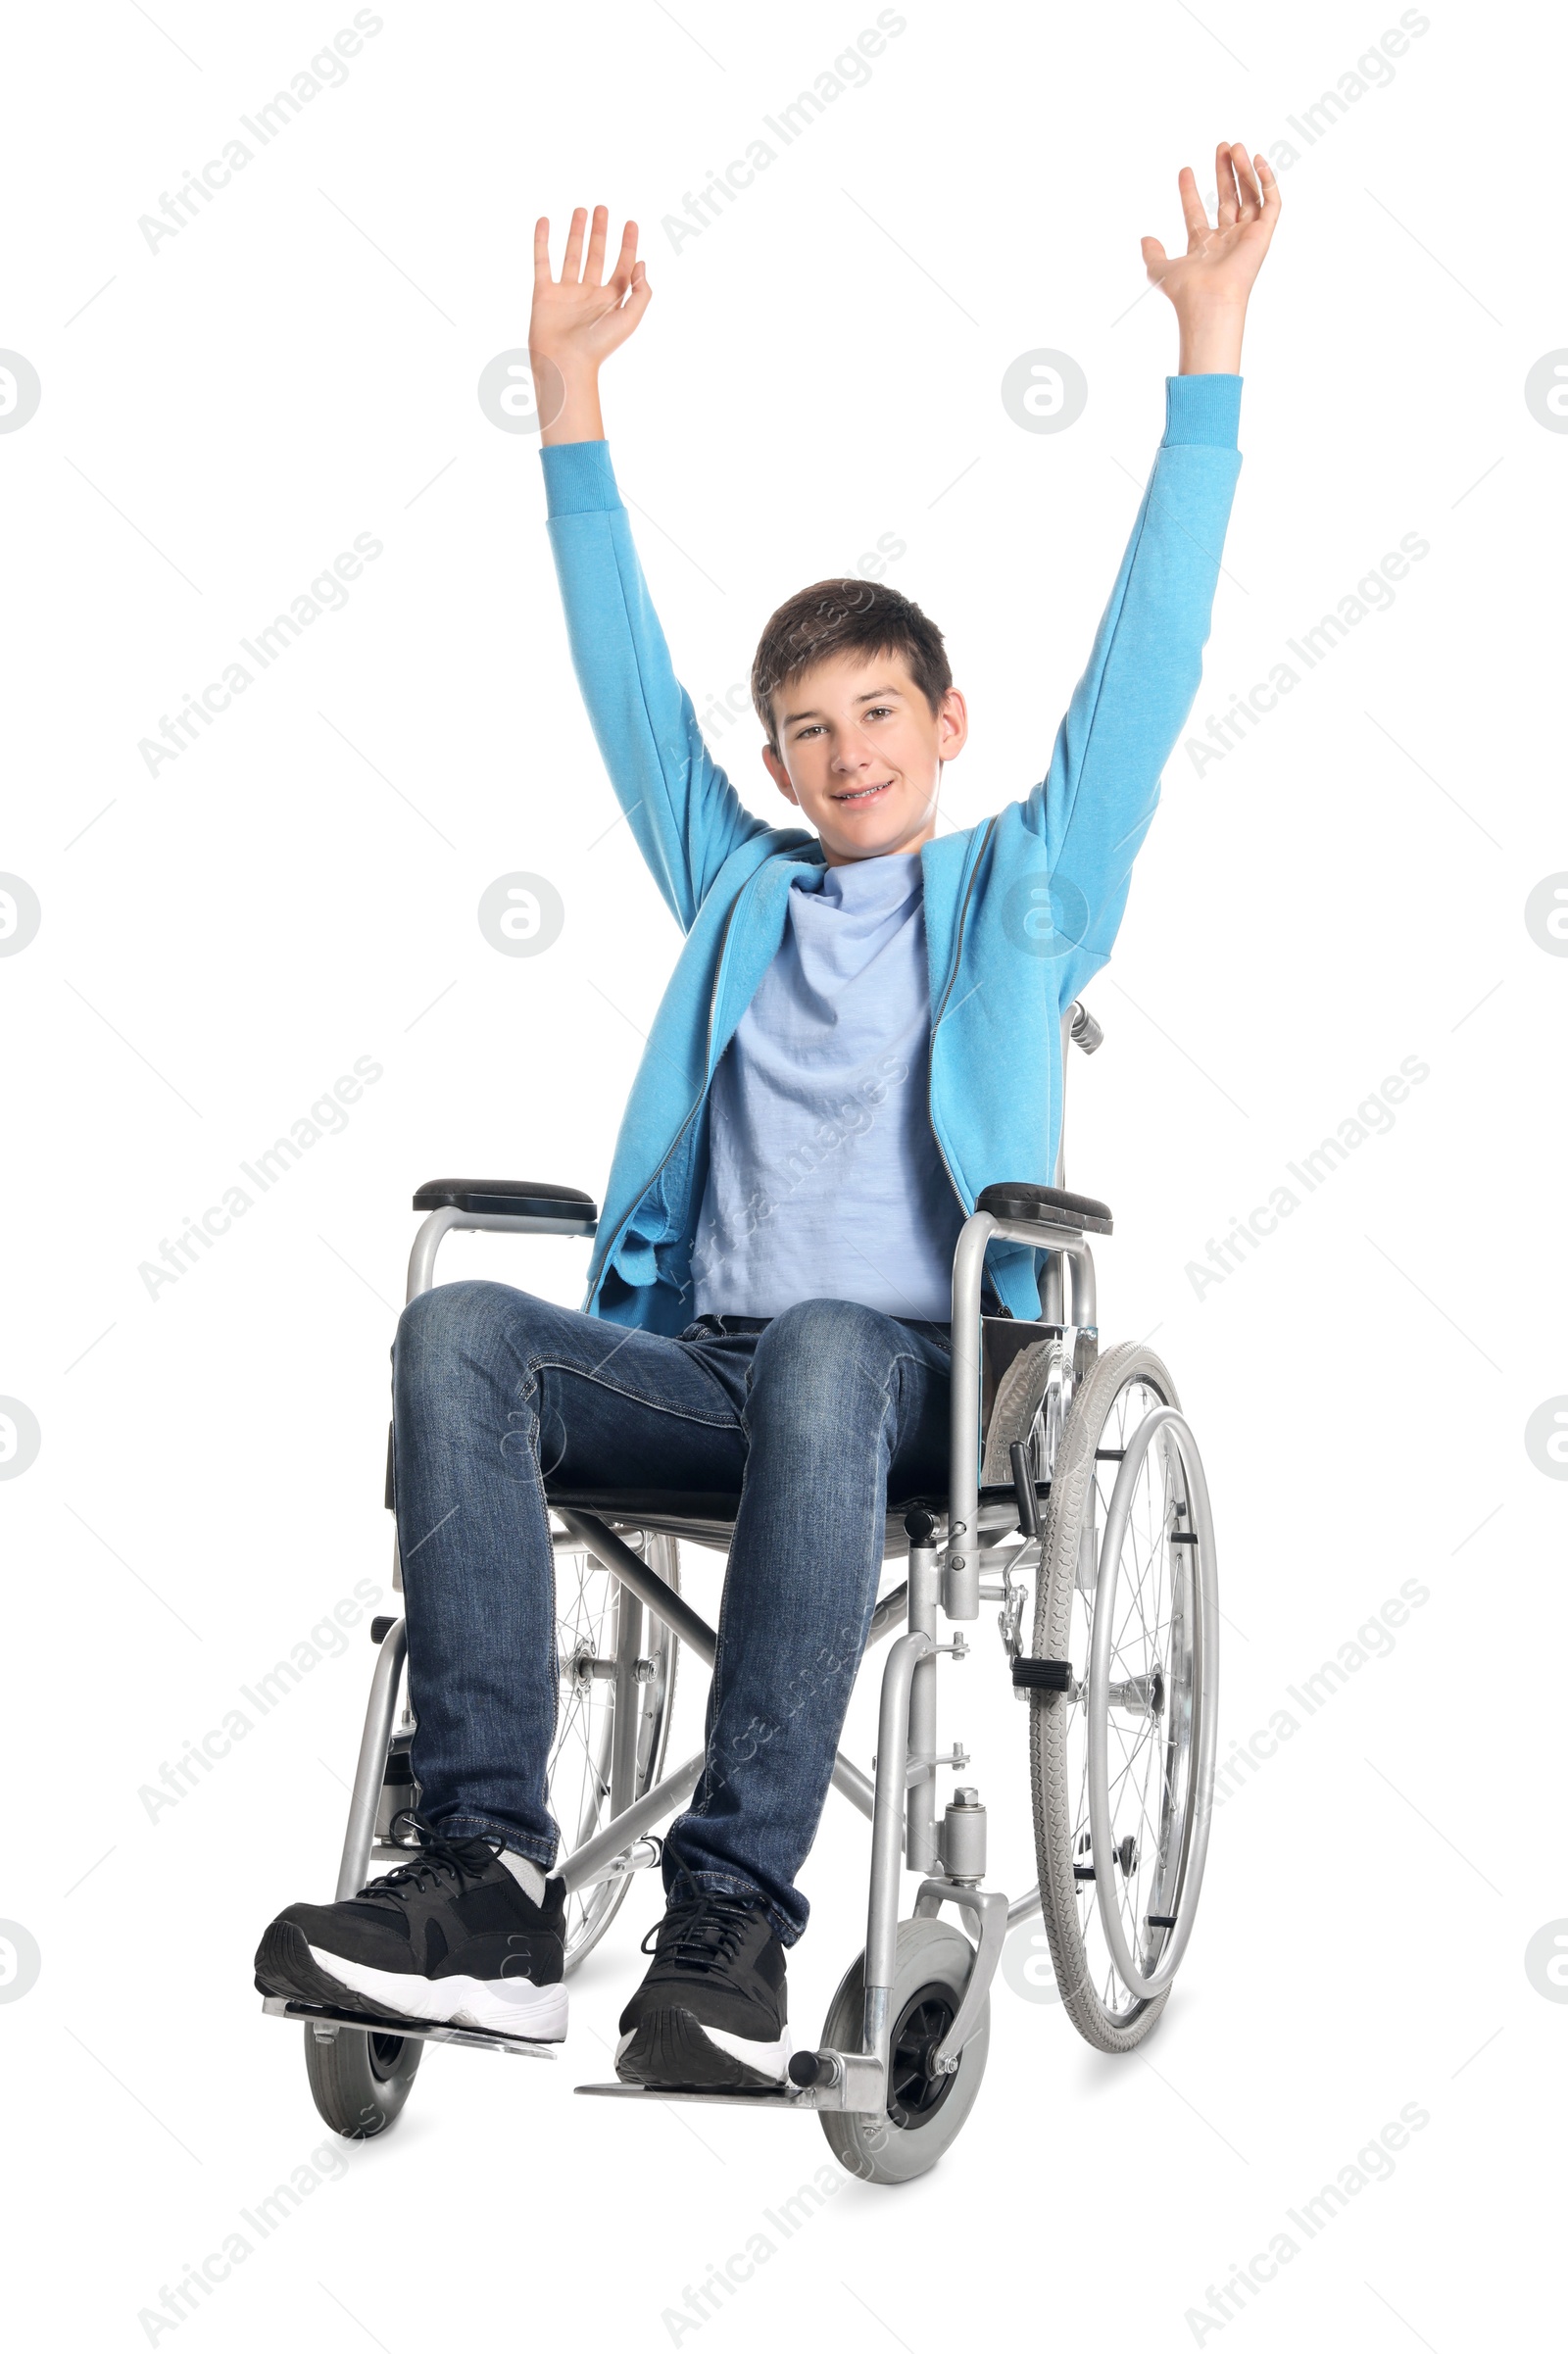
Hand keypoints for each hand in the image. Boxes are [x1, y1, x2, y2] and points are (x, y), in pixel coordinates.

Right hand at [531, 206, 650, 443]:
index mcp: (611, 300)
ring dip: (576, 232)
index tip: (631, 223)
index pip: (622, 265)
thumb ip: (641, 292)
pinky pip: (542, 261)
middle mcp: (589, 293)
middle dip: (600, 232)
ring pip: (572, 254)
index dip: (628, 244)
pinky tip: (544, 221)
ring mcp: (566, 292)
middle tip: (602, 209)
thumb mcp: (630, 319)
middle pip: (597, 255)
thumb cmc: (599, 346)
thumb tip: (641, 263)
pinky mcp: (544, 292)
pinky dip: (542, 241)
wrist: (565, 363)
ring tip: (581, 210)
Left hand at [1141, 144, 1279, 374]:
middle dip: (1225, 171)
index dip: (1189, 191)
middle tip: (1222, 146)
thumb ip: (1152, 253)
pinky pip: (1272, 203)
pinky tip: (1257, 162)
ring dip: (1244, 170)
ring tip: (1236, 147)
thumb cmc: (1185, 290)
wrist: (1208, 299)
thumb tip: (1145, 238)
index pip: (1197, 211)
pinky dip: (1268, 181)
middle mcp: (1227, 239)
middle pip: (1228, 197)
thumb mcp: (1159, 269)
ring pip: (1250, 195)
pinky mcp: (1264, 234)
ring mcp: (1247, 236)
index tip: (1184, 170)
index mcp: (1204, 245)